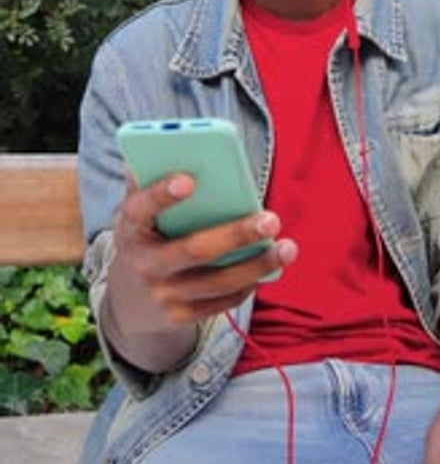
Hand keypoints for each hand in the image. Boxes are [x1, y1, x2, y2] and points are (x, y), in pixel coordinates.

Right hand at [108, 171, 297, 333]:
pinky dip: (248, 283)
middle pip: (194, 250)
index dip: (162, 194)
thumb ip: (150, 180)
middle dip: (236, 235)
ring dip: (257, 265)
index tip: (190, 179)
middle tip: (271, 219)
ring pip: (217, 282)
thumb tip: (168, 145)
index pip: (142, 208)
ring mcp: (161, 295)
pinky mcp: (178, 318)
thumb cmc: (146, 234)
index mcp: (130, 226)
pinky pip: (221, 302)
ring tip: (287, 247)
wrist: (128, 298)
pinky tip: (269, 266)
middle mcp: (143, 263)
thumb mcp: (138, 208)